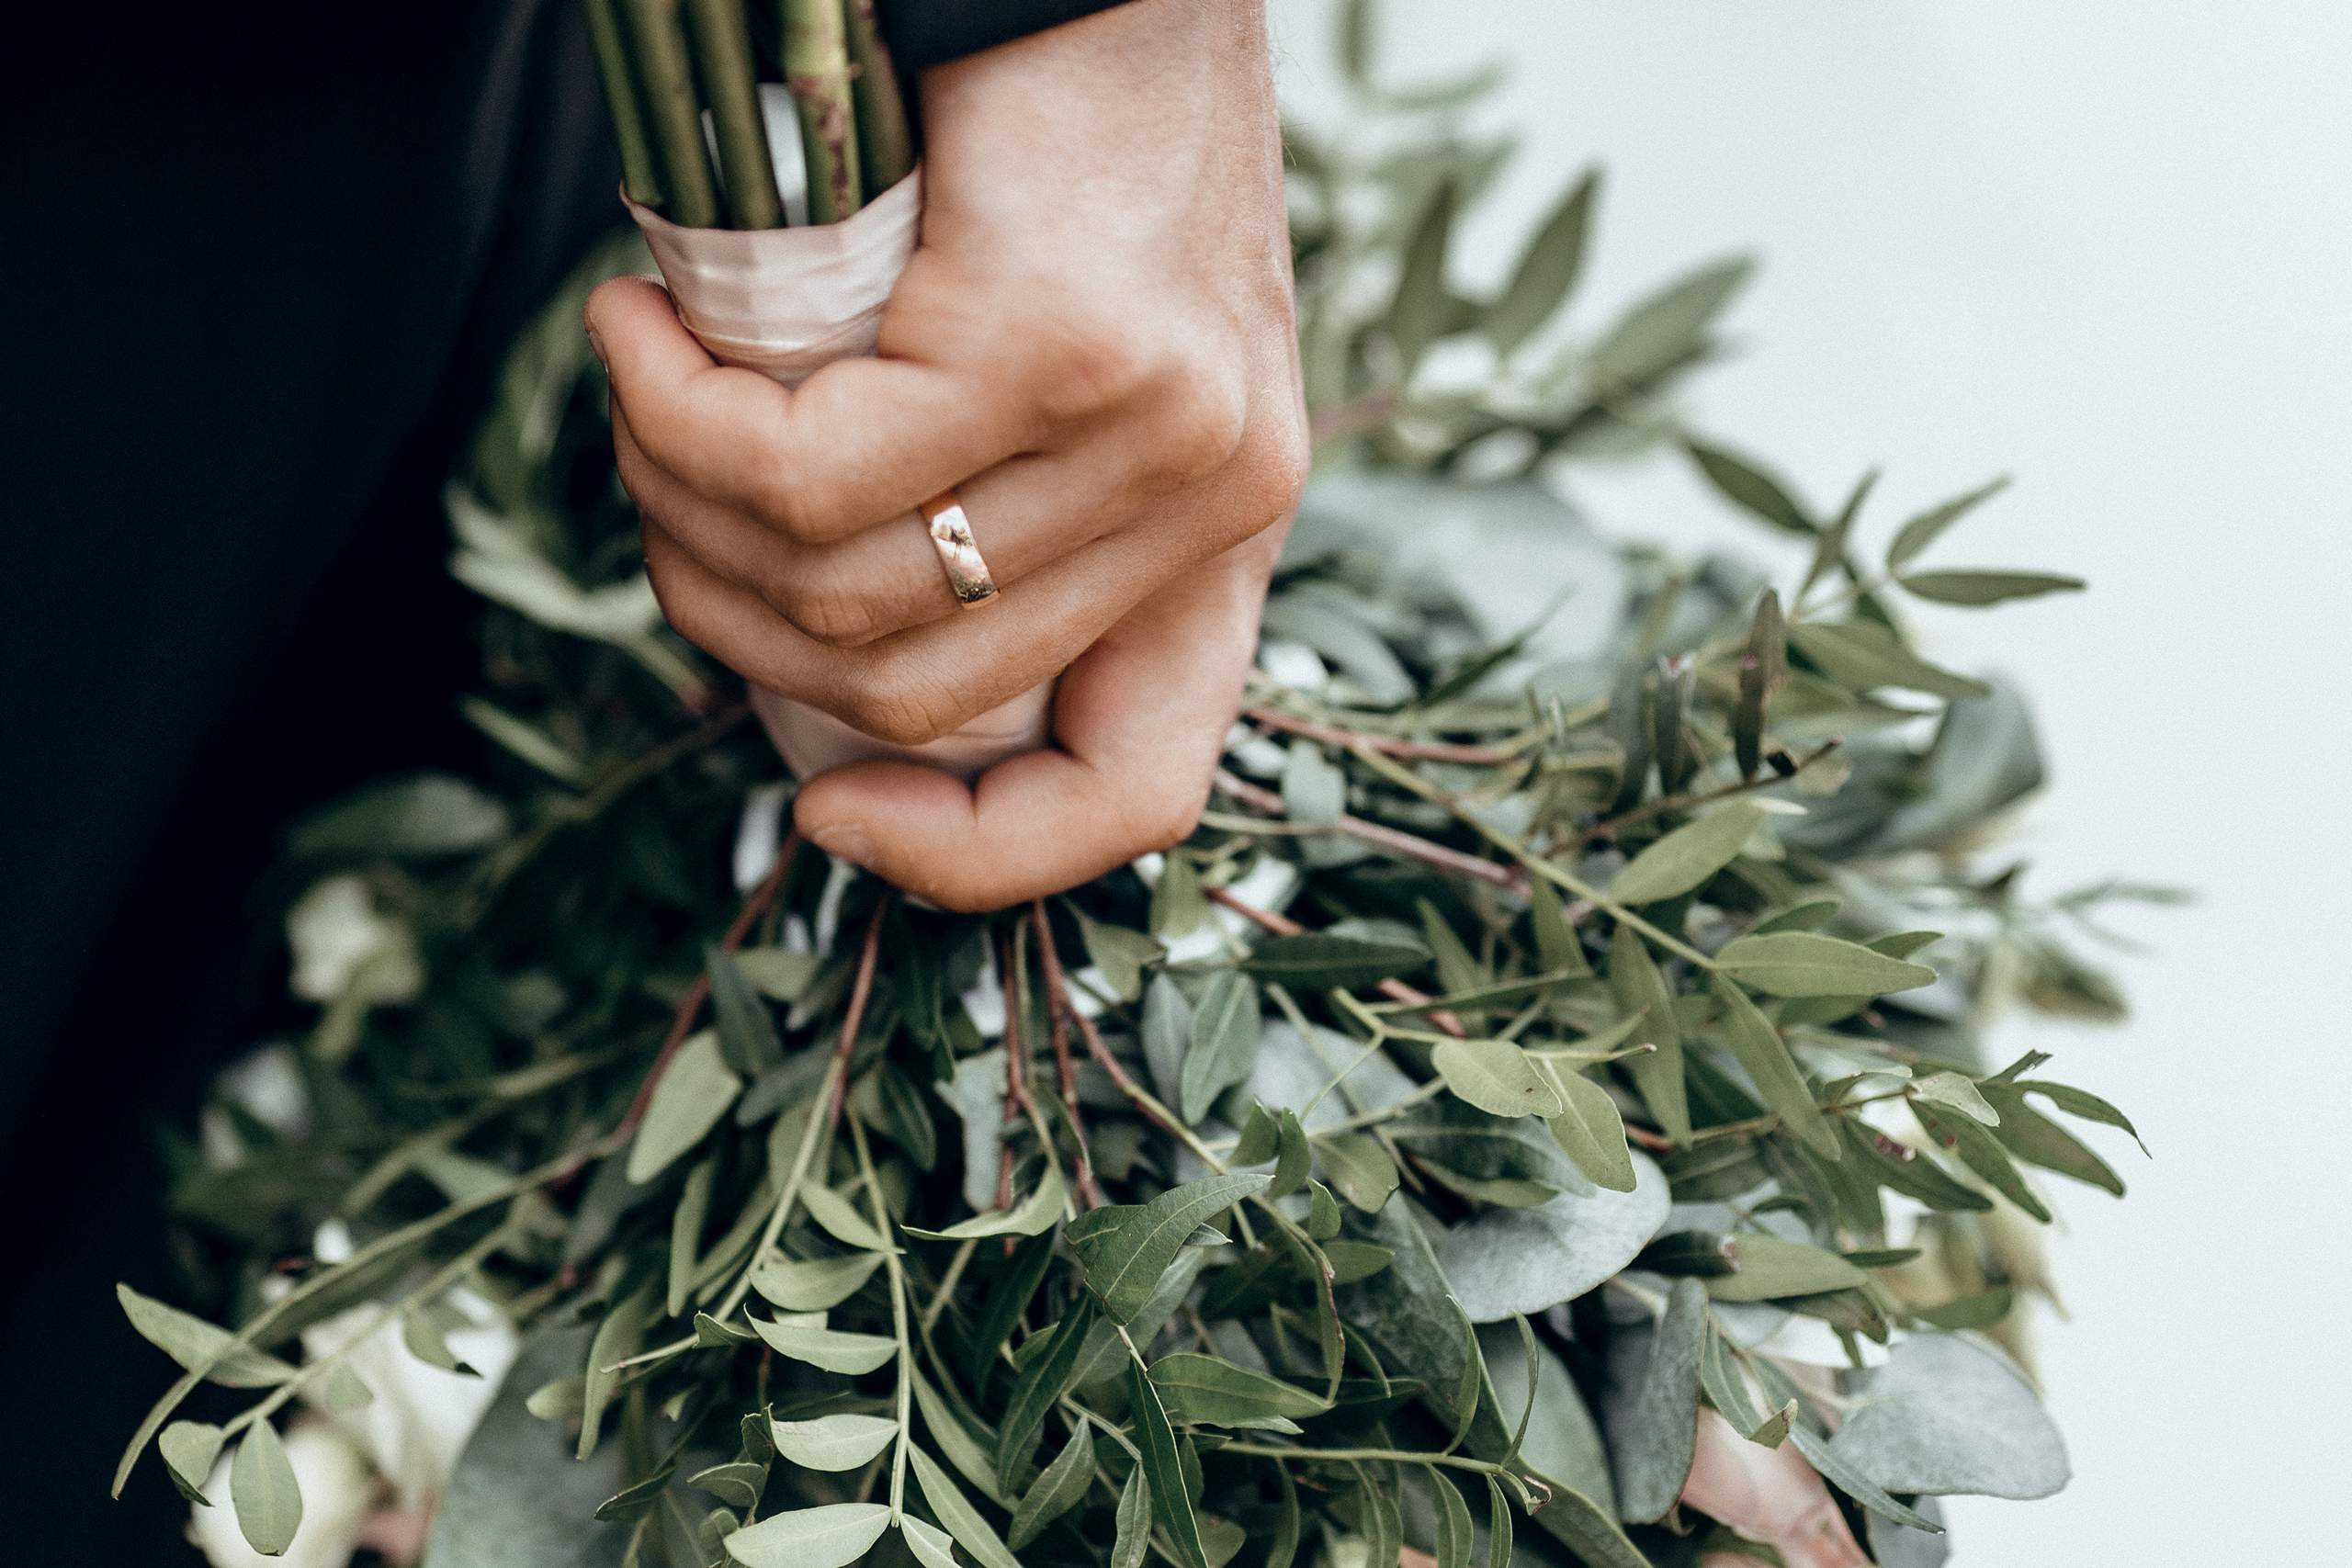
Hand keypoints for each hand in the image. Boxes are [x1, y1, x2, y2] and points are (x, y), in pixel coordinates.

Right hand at [585, 0, 1304, 910]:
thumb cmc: (1060, 142)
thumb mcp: (1071, 373)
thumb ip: (1000, 520)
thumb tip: (824, 672)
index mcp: (1226, 534)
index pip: (1135, 788)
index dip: (971, 855)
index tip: (825, 811)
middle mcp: (1219, 498)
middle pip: (914, 692)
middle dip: (732, 613)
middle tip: (666, 476)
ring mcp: (1155, 430)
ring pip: (838, 589)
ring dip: (682, 505)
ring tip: (649, 383)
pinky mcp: (1058, 346)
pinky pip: (800, 471)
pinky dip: (675, 416)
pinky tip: (641, 328)